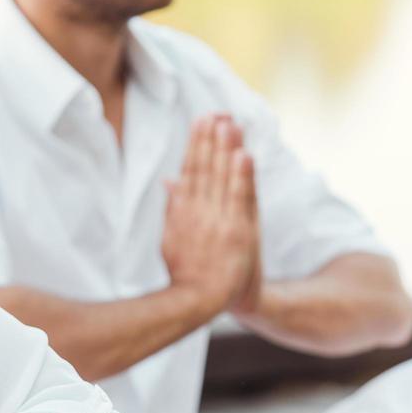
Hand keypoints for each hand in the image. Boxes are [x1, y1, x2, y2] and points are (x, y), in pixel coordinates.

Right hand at [161, 113, 260, 316]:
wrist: (199, 300)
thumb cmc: (187, 270)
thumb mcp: (171, 236)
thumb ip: (172, 206)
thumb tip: (169, 180)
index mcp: (181, 210)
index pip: (190, 169)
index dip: (196, 143)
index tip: (201, 120)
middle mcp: (197, 211)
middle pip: (205, 168)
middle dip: (210, 138)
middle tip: (216, 112)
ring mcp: (217, 221)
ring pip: (221, 178)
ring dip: (225, 149)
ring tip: (229, 123)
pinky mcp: (236, 231)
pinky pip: (239, 198)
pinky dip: (241, 176)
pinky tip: (242, 155)